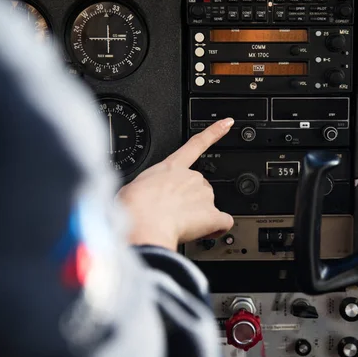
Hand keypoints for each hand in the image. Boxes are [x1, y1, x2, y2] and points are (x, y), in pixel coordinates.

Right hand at [117, 118, 234, 250]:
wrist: (142, 223)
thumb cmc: (132, 208)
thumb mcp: (130, 189)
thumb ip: (146, 189)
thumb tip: (143, 201)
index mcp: (170, 167)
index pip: (196, 144)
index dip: (214, 132)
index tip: (227, 123)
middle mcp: (191, 177)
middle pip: (199, 186)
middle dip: (190, 200)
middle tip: (172, 215)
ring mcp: (204, 195)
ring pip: (208, 206)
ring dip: (198, 216)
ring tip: (177, 226)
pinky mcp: (212, 215)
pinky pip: (222, 222)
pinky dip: (216, 228)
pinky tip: (206, 232)